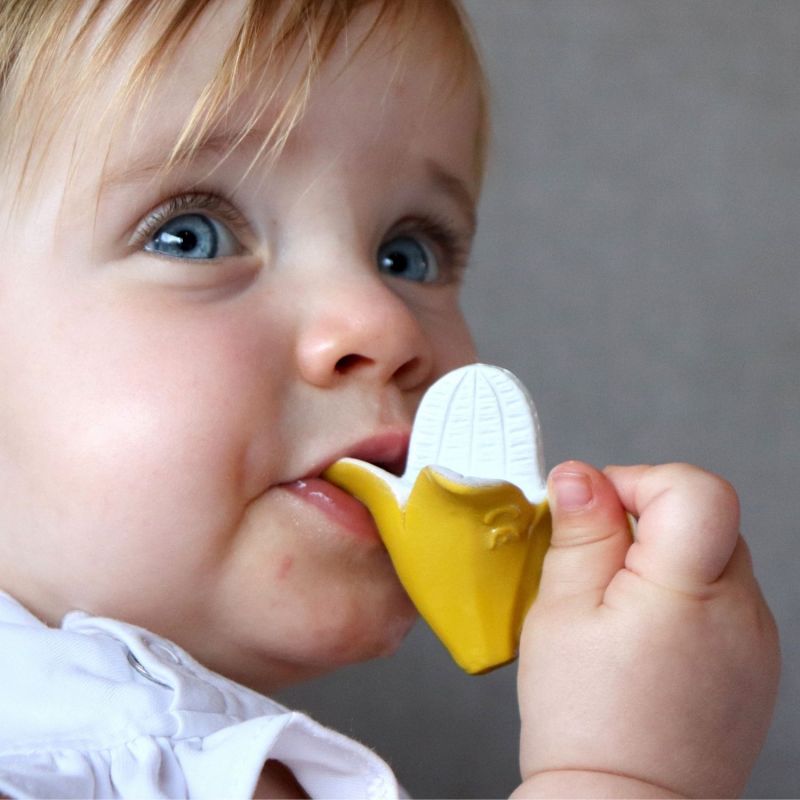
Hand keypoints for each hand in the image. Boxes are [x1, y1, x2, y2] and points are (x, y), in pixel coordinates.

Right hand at [513, 461, 779, 798]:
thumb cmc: (584, 723)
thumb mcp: (561, 611)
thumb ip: (580, 534)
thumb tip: (581, 475)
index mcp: (690, 592)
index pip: (696, 490)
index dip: (639, 482)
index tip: (597, 510)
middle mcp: (741, 611)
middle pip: (705, 516)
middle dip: (645, 520)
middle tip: (596, 564)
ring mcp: (757, 640)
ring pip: (712, 555)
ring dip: (664, 559)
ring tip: (618, 608)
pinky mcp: (756, 663)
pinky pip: (722, 598)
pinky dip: (683, 596)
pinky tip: (645, 636)